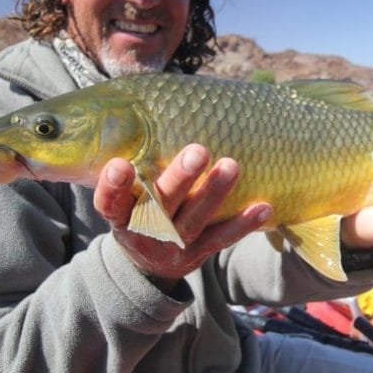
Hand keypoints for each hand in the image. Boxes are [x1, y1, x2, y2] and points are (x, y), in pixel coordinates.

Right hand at [94, 144, 272, 284]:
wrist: (147, 265)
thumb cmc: (136, 211)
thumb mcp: (124, 197)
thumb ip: (134, 166)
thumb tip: (153, 107)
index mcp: (120, 215)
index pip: (110, 202)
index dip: (113, 186)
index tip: (120, 164)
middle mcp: (143, 232)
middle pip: (160, 206)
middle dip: (179, 179)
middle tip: (199, 151)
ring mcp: (171, 247)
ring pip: (194, 220)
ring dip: (214, 193)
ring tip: (232, 165)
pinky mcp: (197, 255)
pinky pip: (221, 239)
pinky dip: (242, 224)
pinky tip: (263, 207)